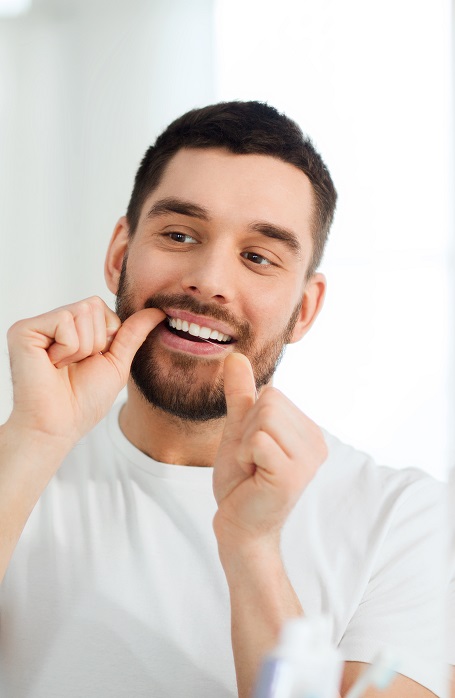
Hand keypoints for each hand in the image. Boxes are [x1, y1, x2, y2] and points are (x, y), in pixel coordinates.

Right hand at [6, 297, 164, 446]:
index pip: (102, 308)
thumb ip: (134, 333)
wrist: (60, 425)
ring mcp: (38, 325)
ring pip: (82, 312)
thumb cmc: (84, 400)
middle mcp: (53, 322)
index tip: (89, 362)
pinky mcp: (24, 330)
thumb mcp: (117, 362)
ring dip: (82, 348)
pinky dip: (67, 349)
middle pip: (94, 305)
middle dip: (96, 342)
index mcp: (72, 328)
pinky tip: (52, 364)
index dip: (107, 337)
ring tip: (63, 366)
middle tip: (75, 366)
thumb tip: (158, 311)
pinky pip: (64, 321)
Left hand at [213, 353, 326, 548]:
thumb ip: (241, 394)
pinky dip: (244, 456)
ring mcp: (308, 460)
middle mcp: (317, 443)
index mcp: (309, 431)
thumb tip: (235, 356)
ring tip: (254, 468)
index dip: (251, 419)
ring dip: (245, 444)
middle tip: (252, 461)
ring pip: (263, 417)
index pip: (272, 393)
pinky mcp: (292, 475)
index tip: (255, 450)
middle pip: (270, 400)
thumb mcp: (239, 430)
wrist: (238, 526)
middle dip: (248, 429)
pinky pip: (257, 440)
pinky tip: (254, 478)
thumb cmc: (241, 482)